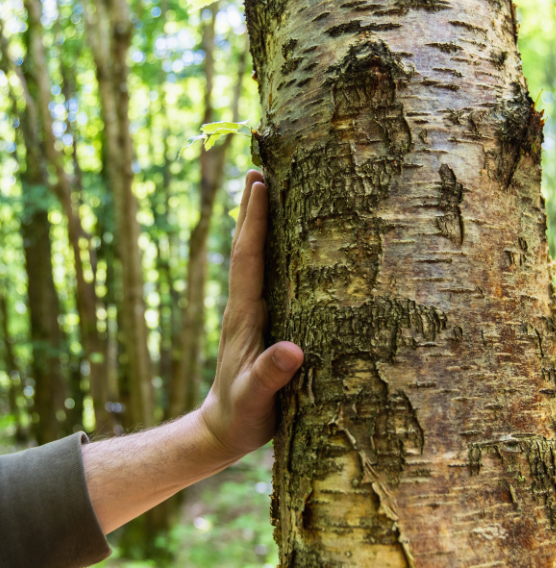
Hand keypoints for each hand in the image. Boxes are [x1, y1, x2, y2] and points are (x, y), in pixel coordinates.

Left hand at [198, 170, 303, 460]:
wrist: (221, 429)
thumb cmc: (241, 416)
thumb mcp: (256, 401)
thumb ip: (269, 376)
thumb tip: (292, 349)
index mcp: (243, 316)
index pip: (248, 259)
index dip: (254, 222)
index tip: (259, 184)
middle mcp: (244, 306)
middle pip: (246, 248)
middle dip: (251, 209)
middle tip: (258, 169)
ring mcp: (250, 312)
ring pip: (254, 258)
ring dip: (258, 223)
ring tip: (268, 190)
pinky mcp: (259, 321)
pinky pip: (265, 275)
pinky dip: (270, 250)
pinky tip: (286, 241)